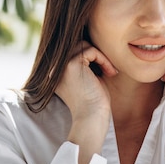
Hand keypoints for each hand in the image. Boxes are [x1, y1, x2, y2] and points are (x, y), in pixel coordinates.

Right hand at [55, 41, 117, 158]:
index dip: (92, 57)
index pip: (73, 52)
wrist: (92, 118)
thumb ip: (86, 63)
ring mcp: (61, 65)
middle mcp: (55, 68)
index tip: (104, 71)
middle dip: (95, 54)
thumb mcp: (87, 79)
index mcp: (56, 73)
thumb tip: (94, 45)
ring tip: (109, 71)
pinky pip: (91, 50)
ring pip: (83, 45)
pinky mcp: (71, 65)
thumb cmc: (94, 103)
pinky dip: (103, 59)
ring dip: (100, 56)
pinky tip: (109, 72)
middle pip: (77, 46)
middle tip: (108, 69)